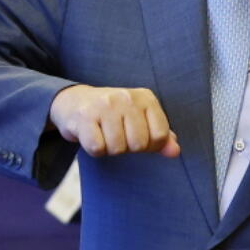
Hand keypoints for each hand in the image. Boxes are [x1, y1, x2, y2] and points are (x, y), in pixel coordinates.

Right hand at [48, 84, 180, 157]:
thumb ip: (160, 136)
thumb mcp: (140, 120)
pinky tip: (91, 135)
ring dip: (109, 148)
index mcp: (145, 97)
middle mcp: (126, 97)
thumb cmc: (113, 115)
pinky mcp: (85, 116)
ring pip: (118, 148)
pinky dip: (94, 149)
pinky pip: (97, 148)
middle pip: (139, 144)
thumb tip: (175, 151)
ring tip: (103, 133)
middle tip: (116, 135)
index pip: (160, 136)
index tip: (135, 136)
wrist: (74, 102)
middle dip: (127, 147)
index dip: (149, 145)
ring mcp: (105, 105)